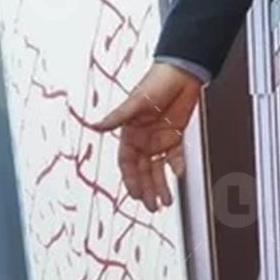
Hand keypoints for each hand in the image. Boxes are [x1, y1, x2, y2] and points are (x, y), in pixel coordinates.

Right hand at [92, 62, 203, 211]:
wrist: (182, 72)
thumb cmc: (156, 82)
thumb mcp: (137, 101)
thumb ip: (119, 116)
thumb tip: (97, 125)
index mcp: (130, 134)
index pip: (128, 164)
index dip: (131, 180)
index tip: (135, 195)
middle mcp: (144, 139)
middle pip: (143, 171)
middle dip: (147, 189)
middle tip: (152, 207)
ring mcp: (159, 138)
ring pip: (158, 168)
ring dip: (161, 184)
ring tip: (165, 202)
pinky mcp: (175, 134)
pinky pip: (175, 156)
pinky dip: (177, 166)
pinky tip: (180, 175)